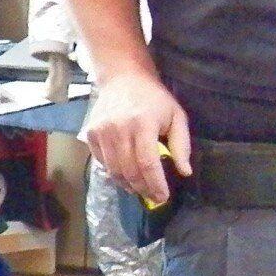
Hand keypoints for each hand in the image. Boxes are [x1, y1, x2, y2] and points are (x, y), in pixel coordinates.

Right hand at [84, 70, 189, 205]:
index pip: (148, 163)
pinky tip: (126, 176)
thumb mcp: (177, 116)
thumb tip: (185, 172)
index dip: (155, 184)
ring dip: (128, 185)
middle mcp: (118, 129)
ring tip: (141, 189)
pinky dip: (114, 173)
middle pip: (130, 171)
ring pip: (114, 170)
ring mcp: (101, 132)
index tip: (163, 197)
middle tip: (154, 197)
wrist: (123, 78)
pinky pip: (102, 162)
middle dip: (143, 189)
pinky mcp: (90, 134)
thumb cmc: (155, 99)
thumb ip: (181, 145)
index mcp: (142, 124)